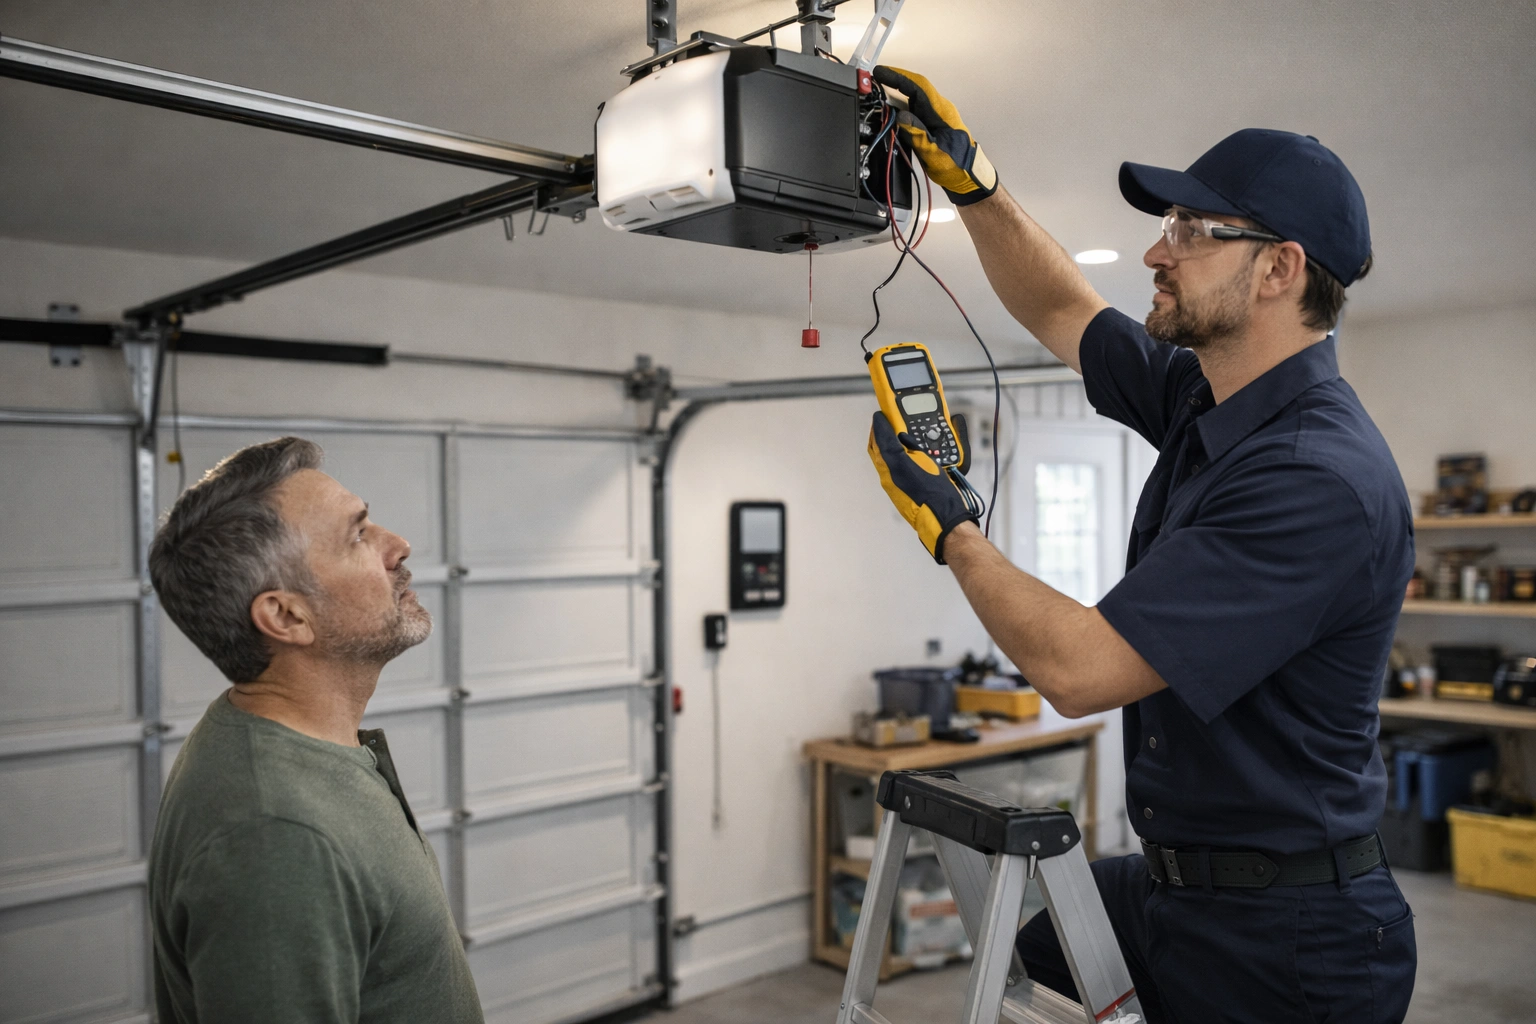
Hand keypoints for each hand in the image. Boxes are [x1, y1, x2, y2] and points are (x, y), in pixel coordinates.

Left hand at [867, 412, 979, 563]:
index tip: (882, 413)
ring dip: (887, 444)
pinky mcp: (901, 490)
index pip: (879, 440)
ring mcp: (895, 484)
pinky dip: (896, 457)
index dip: (880, 424)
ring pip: (885, 459)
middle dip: (880, 433)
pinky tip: (907, 454)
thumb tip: (899, 435)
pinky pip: (893, 469)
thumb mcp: (922, 461)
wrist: (943, 517)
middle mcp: (890, 475)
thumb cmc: (935, 493)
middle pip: (879, 449)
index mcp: (892, 467)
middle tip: (886, 421)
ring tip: (896, 435)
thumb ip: (906, 446)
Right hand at [872, 66, 997, 205]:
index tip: (880, 73)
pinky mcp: (931, 123)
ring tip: (877, 93)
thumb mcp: (934, 152)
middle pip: (914, 87)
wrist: (967, 175)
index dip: (898, 77)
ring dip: (896, 93)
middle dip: (894, 80)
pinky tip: (889, 109)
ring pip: (913, 97)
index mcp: (941, 112)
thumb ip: (918, 134)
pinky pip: (914, 108)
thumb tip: (900, 116)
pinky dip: (900, 105)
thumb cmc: (956, 164)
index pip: (918, 87)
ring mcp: (935, 115)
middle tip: (873, 80)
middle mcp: (938, 109)